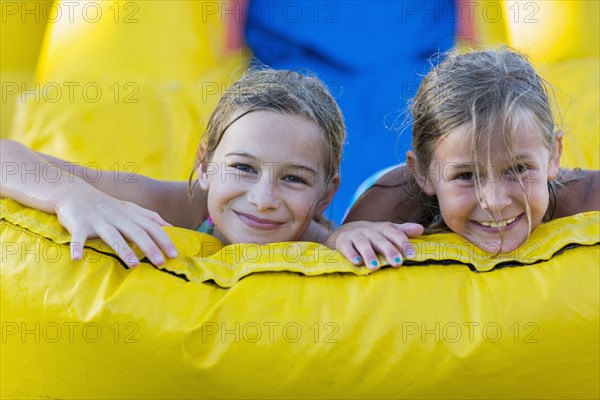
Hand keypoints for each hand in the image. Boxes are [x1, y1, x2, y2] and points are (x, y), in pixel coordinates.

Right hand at [55, 186, 177, 267]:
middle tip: (161, 263)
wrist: (73, 191)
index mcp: (130, 214)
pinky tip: (77, 259)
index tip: (175, 254)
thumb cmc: (106, 204)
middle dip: (149, 247)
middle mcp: (117, 217)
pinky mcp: (79, 224)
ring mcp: (98, 220)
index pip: (151, 227)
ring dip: (123, 250)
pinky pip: (78, 237)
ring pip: (113, 236)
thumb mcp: (130, 208)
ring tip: (134, 266)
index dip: (164, 240)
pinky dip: (77, 246)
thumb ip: (149, 216)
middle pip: (136, 232)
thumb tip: (170, 227)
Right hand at [326, 221, 423, 269]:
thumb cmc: (371, 236)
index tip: (411, 255)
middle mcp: (369, 230)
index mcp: (382, 228)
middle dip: (389, 251)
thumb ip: (402, 231)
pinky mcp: (342, 241)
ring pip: (363, 243)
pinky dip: (351, 254)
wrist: (344, 232)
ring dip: (369, 255)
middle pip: (380, 240)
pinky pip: (347, 247)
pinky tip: (357, 263)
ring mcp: (355, 235)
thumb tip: (420, 229)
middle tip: (397, 263)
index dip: (403, 243)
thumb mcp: (386, 232)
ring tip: (375, 267)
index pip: (394, 233)